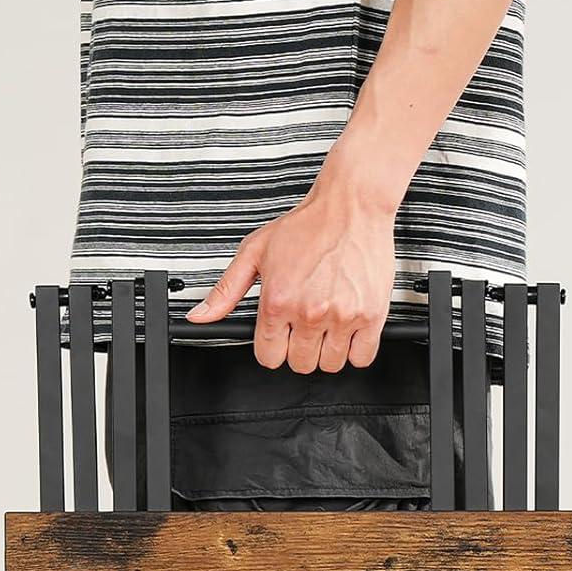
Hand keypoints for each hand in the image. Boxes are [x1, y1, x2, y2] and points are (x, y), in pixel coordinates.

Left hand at [184, 176, 396, 372]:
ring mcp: (342, 315)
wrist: (350, 205)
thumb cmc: (306, 226)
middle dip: (300, 350)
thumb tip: (200, 317)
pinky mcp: (371, 315)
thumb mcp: (254, 253)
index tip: (281, 335)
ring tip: (327, 325)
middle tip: (305, 325)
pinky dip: (355, 351)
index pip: (269, 357)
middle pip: (300, 365)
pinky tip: (347, 330)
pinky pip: (362, 358)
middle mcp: (310, 312)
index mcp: (279, 301)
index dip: (273, 348)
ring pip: (330, 365)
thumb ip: (226, 291)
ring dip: (327, 351)